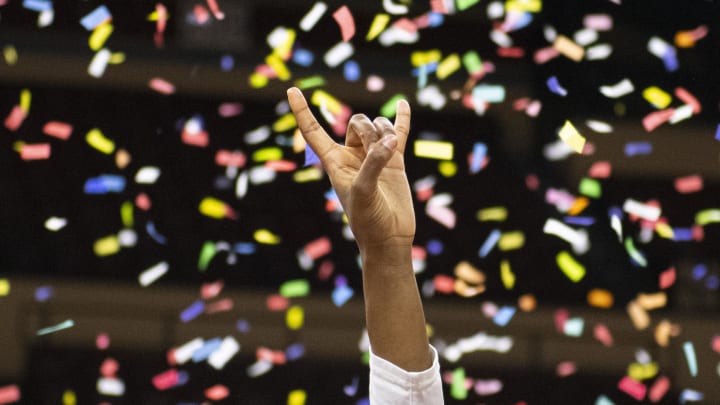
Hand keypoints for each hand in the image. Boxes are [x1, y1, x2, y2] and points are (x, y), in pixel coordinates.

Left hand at [286, 87, 414, 250]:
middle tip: (376, 149)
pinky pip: (398, 132)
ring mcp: (375, 157)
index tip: (292, 90)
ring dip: (385, 131)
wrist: (389, 237)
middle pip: (356, 123)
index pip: (313, 132)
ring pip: (378, 127)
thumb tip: (389, 140)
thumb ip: (373, 163)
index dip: (302, 111)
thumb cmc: (367, 220)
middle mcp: (352, 156)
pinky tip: (402, 104)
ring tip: (391, 150)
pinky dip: (401, 118)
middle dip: (367, 128)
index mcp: (334, 163)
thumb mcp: (363, 192)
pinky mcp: (395, 161)